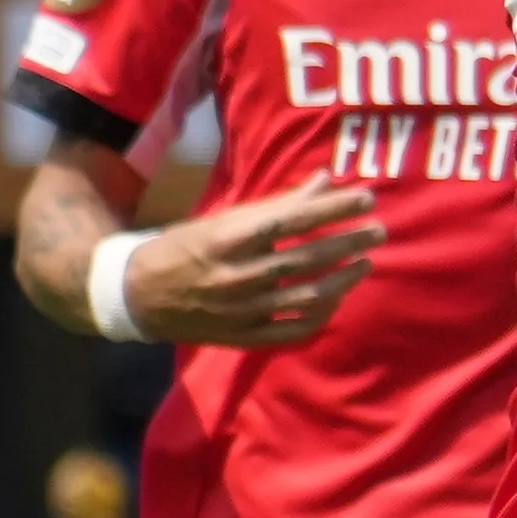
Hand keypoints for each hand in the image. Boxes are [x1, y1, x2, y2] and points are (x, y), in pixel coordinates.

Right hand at [130, 179, 382, 346]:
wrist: (138, 295)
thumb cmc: (185, 246)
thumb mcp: (223, 218)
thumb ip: (275, 204)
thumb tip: (325, 181)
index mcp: (229, 239)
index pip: (294, 219)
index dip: (334, 208)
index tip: (367, 198)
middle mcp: (239, 275)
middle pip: (307, 257)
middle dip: (348, 242)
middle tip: (379, 230)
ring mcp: (243, 310)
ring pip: (307, 295)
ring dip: (343, 278)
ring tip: (365, 262)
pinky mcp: (244, 337)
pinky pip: (293, 328)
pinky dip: (321, 314)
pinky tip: (337, 298)